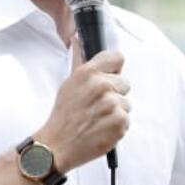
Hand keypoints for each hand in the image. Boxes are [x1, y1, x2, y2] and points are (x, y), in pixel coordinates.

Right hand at [38, 42, 130, 172]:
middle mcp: (102, 85)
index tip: (109, 77)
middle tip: (96, 107)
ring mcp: (112, 104)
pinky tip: (101, 129)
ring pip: (126, 103)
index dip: (114, 69)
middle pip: (125, 83)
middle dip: (114, 95)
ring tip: (97, 120)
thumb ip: (79, 61)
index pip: (118, 58)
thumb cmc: (63, 115)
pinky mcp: (120, 122)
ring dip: (115, 112)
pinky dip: (117, 127)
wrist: (58, 145)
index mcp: (88, 72)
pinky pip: (127, 120)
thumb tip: (77, 38)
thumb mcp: (68, 83)